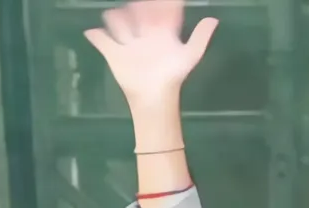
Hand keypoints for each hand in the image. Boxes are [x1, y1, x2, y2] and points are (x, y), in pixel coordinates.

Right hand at [83, 0, 217, 106]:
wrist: (155, 97)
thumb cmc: (174, 76)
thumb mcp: (190, 55)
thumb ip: (200, 37)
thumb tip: (214, 19)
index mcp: (163, 33)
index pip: (161, 11)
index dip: (161, 4)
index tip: (162, 3)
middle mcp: (145, 35)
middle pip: (137, 11)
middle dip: (137, 8)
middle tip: (141, 17)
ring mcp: (129, 43)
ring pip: (117, 20)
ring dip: (115, 18)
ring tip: (120, 25)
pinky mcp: (114, 53)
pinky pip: (101, 40)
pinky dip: (96, 35)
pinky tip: (94, 33)